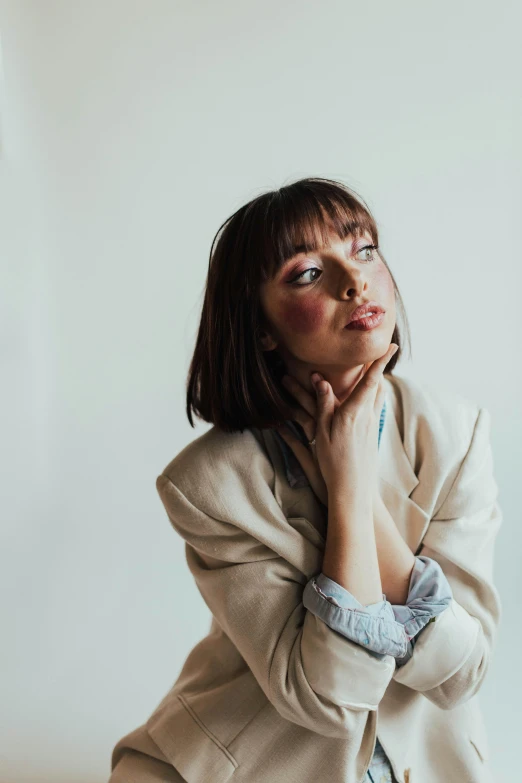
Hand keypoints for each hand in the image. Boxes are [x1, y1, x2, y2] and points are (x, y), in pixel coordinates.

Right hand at [277, 345, 396, 501]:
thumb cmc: (333, 461)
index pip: (370, 379)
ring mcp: (370, 425)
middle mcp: (367, 415)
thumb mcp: (322, 430)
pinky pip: (374, 408)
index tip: (391, 345)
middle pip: (377, 385)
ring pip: (377, 396)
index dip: (380, 361)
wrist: (353, 489)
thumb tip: (320, 379)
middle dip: (379, 367)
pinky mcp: (370, 434)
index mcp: (354, 411)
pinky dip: (373, 396)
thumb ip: (324, 403)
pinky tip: (371, 397)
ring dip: (377, 381)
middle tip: (383, 350)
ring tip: (376, 368)